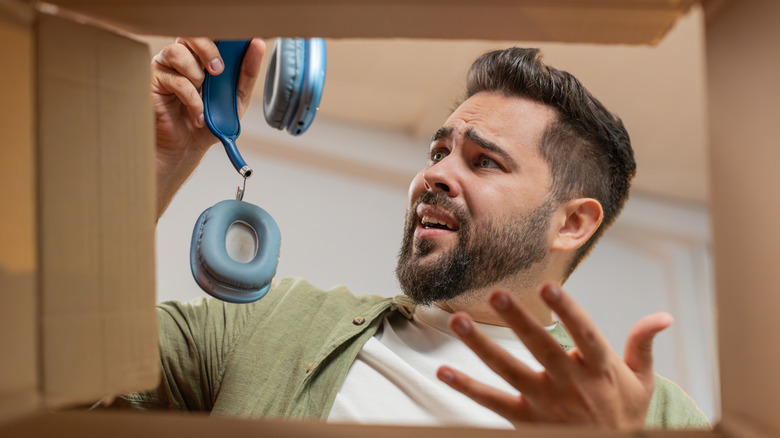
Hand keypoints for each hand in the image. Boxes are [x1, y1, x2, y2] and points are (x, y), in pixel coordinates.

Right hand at [151, 37, 264, 216]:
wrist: (188, 148)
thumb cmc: (209, 120)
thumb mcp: (236, 98)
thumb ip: (246, 73)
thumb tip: (258, 46)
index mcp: (202, 56)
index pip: (210, 33)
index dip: (222, 36)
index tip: (237, 45)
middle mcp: (182, 57)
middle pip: (190, 33)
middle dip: (208, 50)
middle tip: (218, 70)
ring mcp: (165, 67)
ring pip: (177, 52)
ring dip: (196, 75)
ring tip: (203, 96)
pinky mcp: (154, 82)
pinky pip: (175, 80)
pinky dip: (192, 100)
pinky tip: (197, 115)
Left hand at [436, 283, 671, 429]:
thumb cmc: (625, 413)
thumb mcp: (642, 381)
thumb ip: (642, 345)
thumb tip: (663, 316)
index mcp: (599, 367)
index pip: (582, 333)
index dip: (566, 310)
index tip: (548, 287)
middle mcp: (569, 382)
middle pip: (540, 347)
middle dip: (518, 320)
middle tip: (496, 294)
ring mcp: (544, 402)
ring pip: (509, 370)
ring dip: (481, 346)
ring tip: (459, 321)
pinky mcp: (526, 419)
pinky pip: (492, 402)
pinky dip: (466, 388)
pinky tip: (443, 371)